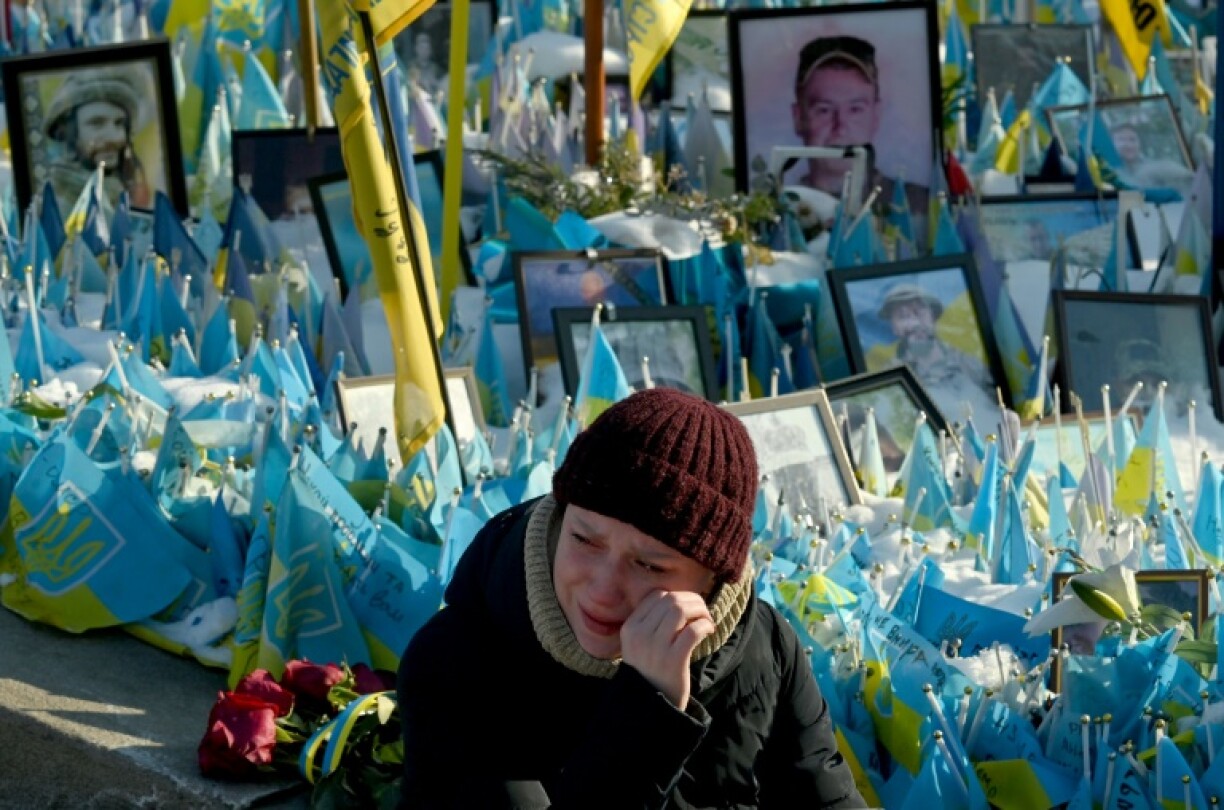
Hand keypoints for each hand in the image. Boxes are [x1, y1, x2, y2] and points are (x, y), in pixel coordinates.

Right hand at [619, 591, 714, 710]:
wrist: (651, 706)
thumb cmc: (651, 670)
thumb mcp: (640, 644)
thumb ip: (653, 622)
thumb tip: (682, 598)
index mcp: (630, 627)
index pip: (657, 595)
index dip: (677, 596)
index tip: (688, 606)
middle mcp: (640, 634)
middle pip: (671, 600)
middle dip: (693, 601)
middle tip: (703, 612)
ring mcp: (656, 647)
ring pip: (681, 610)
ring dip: (701, 611)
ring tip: (707, 620)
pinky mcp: (673, 660)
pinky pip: (693, 630)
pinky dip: (705, 626)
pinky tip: (709, 631)